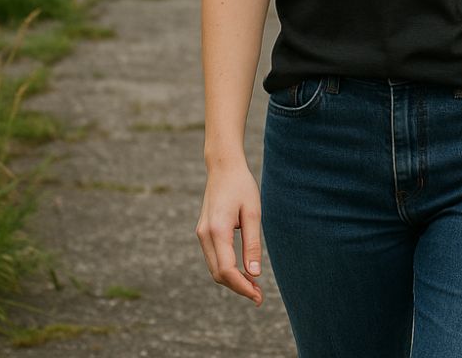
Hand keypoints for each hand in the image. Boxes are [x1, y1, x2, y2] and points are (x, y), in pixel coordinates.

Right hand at [195, 160, 264, 305]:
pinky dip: (226, 268)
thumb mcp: (253, 213)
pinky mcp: (203, 231)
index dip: (242, 287)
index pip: (227, 270)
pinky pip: (213, 258)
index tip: (258, 296)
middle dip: (238, 287)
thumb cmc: (241, 186)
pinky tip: (242, 270)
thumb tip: (254, 273)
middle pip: (218, 274)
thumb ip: (252, 244)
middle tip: (259, 295)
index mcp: (217, 230)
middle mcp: (204, 235)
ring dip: (232, 280)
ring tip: (254, 285)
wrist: (223, 166)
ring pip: (214, 268)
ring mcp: (201, 233)